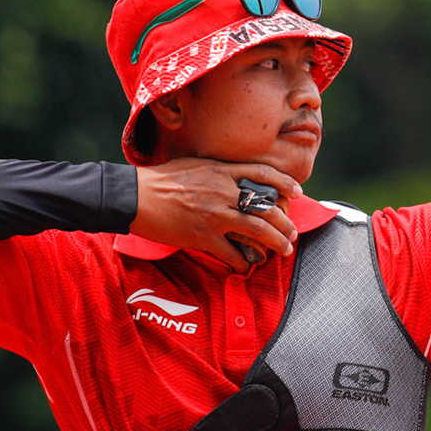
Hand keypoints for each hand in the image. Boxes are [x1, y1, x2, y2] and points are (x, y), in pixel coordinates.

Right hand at [132, 158, 304, 272]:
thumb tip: (235, 179)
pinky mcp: (202, 236)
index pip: (263, 173)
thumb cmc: (160, 179)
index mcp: (221, 171)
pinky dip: (243, 261)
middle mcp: (223, 192)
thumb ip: (218, 171)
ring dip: (275, 243)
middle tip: (292, 233)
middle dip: (285, 223)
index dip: (285, 183)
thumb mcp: (194, 165)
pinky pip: (231, 252)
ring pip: (257, 230)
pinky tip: (247, 265)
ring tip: (283, 250)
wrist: (133, 196)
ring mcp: (214, 215)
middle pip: (267, 207)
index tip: (298, 193)